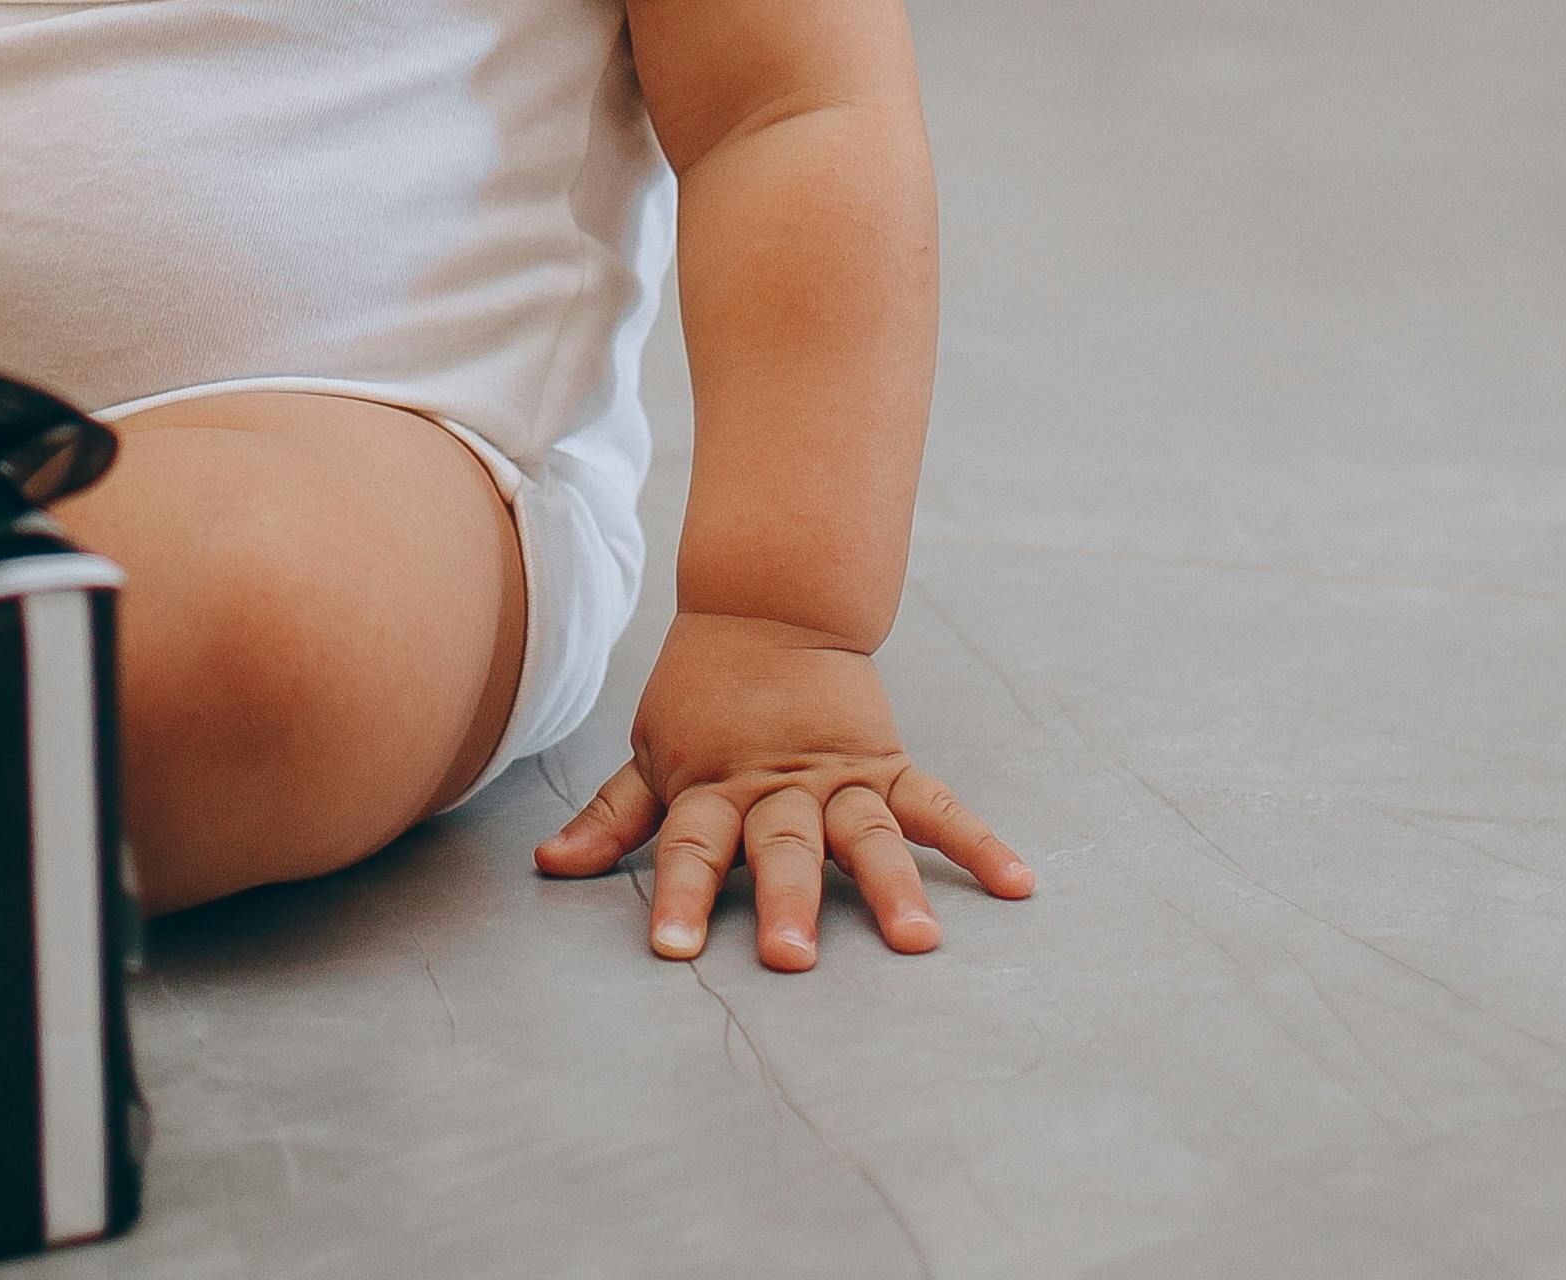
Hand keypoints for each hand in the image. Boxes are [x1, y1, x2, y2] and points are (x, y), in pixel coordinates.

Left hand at [534, 610, 1032, 968]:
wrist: (768, 608)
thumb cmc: (701, 697)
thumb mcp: (651, 750)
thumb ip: (612, 816)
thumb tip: (549, 865)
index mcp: (714, 787)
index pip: (688, 847)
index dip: (676, 896)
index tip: (671, 951)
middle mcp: (778, 787)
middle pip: (781, 847)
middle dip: (786, 902)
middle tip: (792, 957)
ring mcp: (840, 776)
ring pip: (865, 833)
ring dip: (890, 886)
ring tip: (918, 938)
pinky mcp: (889, 764)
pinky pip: (938, 806)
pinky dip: (977, 842)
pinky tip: (1016, 884)